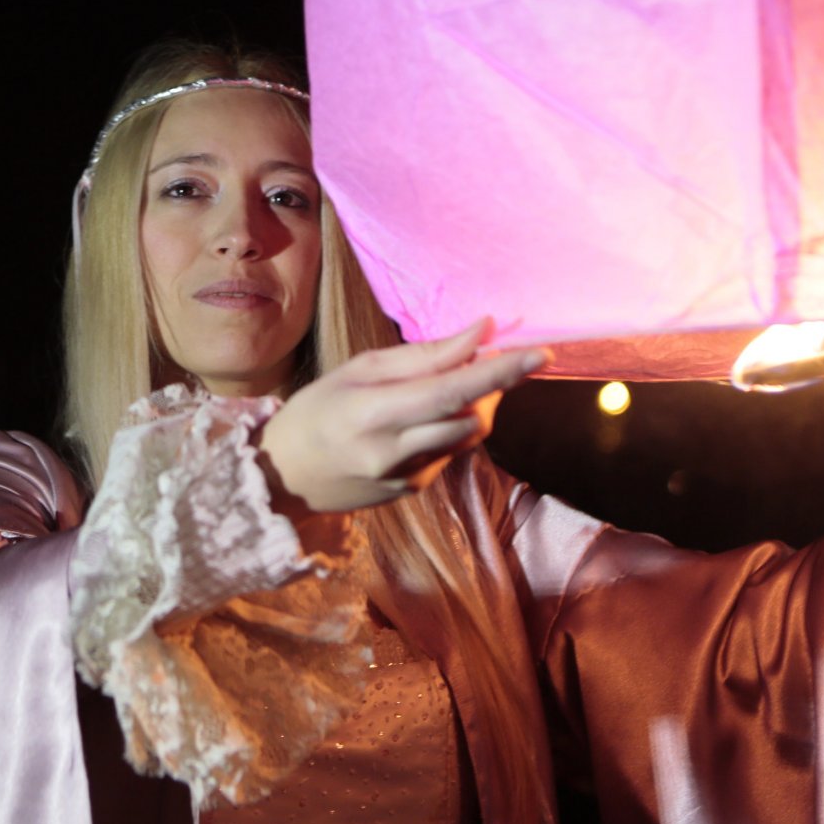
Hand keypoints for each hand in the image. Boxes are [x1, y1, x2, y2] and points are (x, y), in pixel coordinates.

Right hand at [258, 318, 547, 513]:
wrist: (283, 475)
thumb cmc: (316, 410)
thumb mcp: (359, 369)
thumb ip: (423, 356)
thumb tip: (481, 332)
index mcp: (374, 413)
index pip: (452, 390)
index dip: (500, 372)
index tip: (540, 354)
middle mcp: (394, 451)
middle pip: (472, 414)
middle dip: (494, 382)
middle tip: (491, 353)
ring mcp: (406, 477)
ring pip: (469, 434)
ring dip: (477, 403)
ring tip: (455, 381)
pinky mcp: (412, 490)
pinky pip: (451, 452)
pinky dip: (453, 426)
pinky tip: (427, 416)